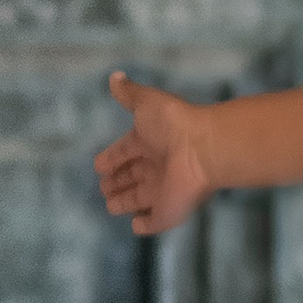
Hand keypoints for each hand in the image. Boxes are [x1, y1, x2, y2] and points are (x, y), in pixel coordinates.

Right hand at [95, 70, 216, 236]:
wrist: (203, 149)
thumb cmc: (174, 124)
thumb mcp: (146, 102)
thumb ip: (129, 93)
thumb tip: (115, 77)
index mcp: (150, 142)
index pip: (126, 151)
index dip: (112, 158)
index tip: (99, 165)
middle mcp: (156, 166)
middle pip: (133, 176)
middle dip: (117, 181)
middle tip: (104, 186)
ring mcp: (163, 191)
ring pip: (139, 199)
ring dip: (124, 202)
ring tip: (111, 204)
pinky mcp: (168, 212)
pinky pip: (154, 222)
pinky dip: (144, 225)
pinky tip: (136, 224)